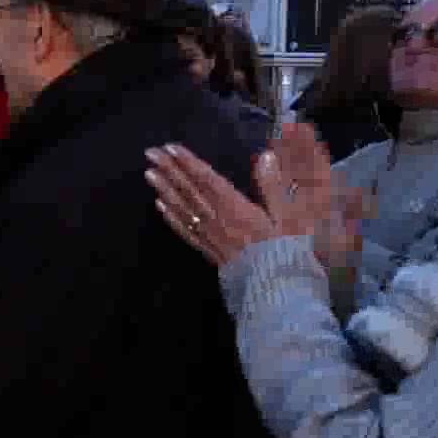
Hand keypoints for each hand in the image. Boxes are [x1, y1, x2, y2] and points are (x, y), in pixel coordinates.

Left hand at [144, 144, 275, 266]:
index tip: (171, 147)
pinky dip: (171, 218)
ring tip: (149, 174)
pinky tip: (160, 207)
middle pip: (190, 191)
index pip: (207, 179)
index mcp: (236, 207)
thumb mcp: (288, 216)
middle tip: (150, 153)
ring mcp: (210, 236)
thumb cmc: (284, 251)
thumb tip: (265, 156)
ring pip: (183, 209)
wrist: (275, 289)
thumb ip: (273, 186)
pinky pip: (185, 232)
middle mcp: (217, 219)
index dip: (188, 162)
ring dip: (164, 190)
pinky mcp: (208, 252)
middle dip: (169, 170)